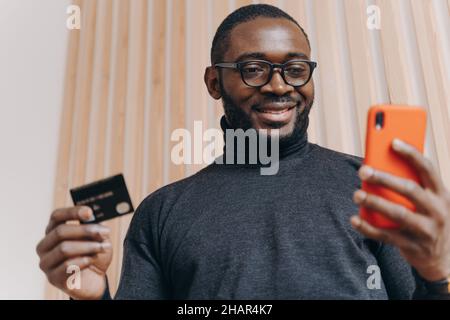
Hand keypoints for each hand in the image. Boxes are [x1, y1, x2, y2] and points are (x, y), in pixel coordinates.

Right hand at [36, 206, 112, 298]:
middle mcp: (45, 246)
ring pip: (64, 249)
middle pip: (60, 232)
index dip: (72, 212)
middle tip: (105, 231)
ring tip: (104, 247)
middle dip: (86, 230)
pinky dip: (84, 261)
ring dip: (89, 246)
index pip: (56, 216)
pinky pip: (67, 265)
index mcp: (53, 231)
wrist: (95, 280)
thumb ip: (94, 227)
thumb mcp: (97, 238)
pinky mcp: (52, 278)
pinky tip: (92, 260)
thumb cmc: (93, 256)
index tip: (89, 212)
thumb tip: (95, 216)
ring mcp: (46, 262)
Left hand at [351, 139, 449, 281]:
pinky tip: (354, 219)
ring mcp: (426, 230)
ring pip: (398, 214)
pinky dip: (368, 228)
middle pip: (409, 190)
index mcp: (440, 193)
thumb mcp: (428, 200)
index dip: (411, 153)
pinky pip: (387, 236)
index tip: (392, 141)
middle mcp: (437, 210)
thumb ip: (411, 184)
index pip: (427, 168)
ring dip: (374, 202)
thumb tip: (377, 164)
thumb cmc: (427, 218)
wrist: (443, 258)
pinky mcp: (412, 247)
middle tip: (363, 170)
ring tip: (356, 195)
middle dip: (384, 179)